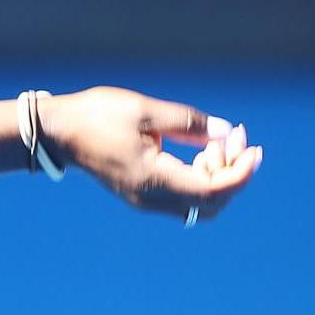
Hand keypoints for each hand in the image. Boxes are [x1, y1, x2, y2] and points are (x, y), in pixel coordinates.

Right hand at [40, 87, 262, 221]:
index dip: (241, 174)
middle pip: (212, 203)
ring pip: (200, 203)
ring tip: (216, 139)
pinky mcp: (143, 195)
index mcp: (153, 180)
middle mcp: (152, 199)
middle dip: (232, 172)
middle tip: (236, 135)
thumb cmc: (97, 115)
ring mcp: (147, 201)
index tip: (254, 149)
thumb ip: (188, 123)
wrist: (60, 132)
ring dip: (218, 175)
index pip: (213, 191)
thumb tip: (225, 132)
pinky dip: (201, 176)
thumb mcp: (146, 111)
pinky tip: (199, 149)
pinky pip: (185, 196)